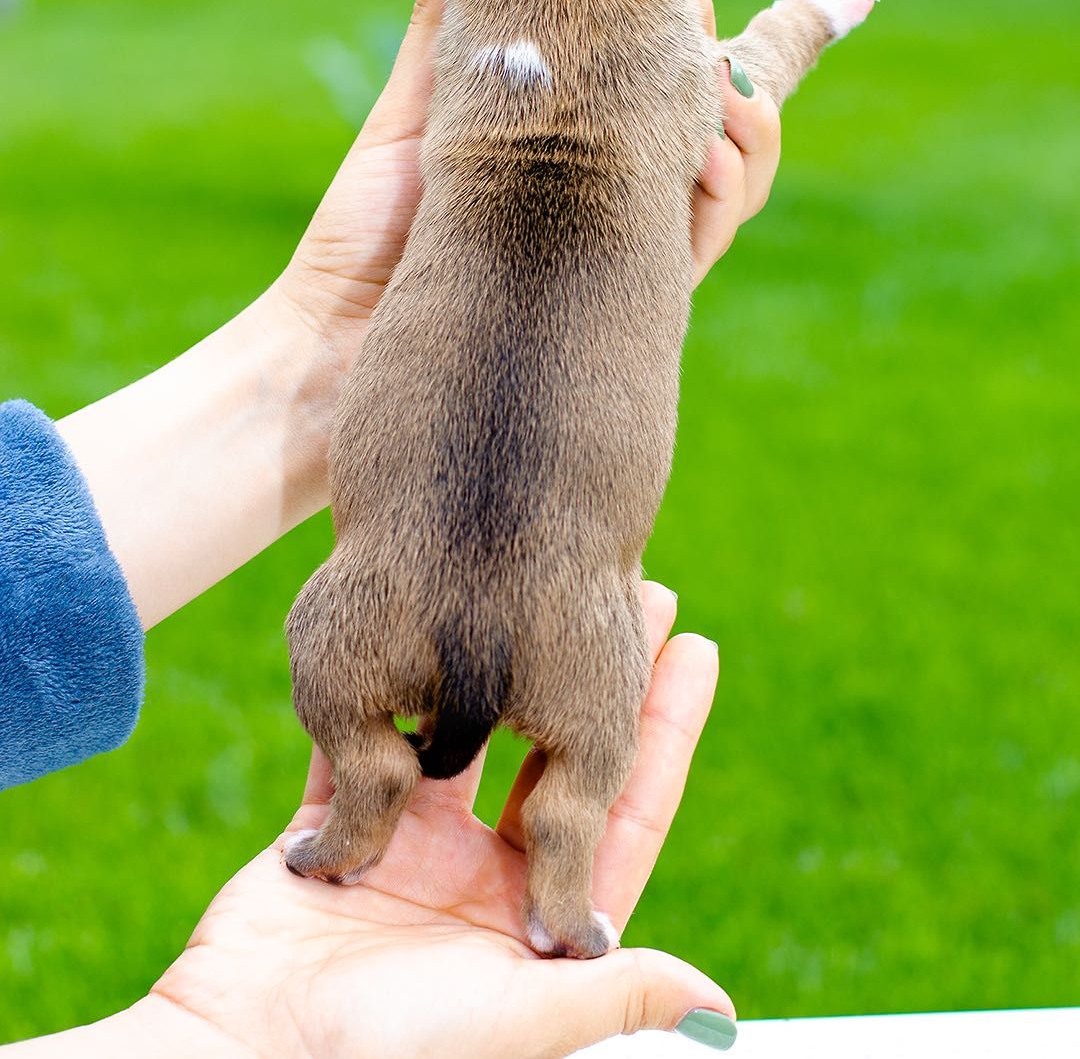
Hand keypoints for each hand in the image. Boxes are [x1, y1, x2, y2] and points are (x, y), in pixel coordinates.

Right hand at [145, 585, 734, 1058]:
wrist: (248, 1057)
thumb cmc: (390, 1054)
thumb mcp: (519, 1019)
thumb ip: (609, 990)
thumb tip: (717, 1002)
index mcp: (530, 919)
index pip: (618, 809)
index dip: (663, 731)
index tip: (695, 647)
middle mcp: (475, 879)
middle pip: (548, 756)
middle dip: (584, 678)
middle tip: (624, 592)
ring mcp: (406, 853)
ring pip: (461, 736)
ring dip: (489, 669)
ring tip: (526, 589)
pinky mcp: (337, 835)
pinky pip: (364, 747)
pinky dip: (386, 692)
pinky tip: (420, 623)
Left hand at [277, 0, 781, 359]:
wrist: (337, 344)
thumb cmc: (366, 230)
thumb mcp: (416, 107)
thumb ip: (450, 17)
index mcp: (570, 136)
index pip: (654, 59)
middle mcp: (608, 186)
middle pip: (714, 111)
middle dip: (728, 50)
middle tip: (702, 8)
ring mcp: (622, 240)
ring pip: (730, 173)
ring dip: (744, 119)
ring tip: (719, 81)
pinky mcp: (628, 296)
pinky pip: (701, 240)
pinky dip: (720, 193)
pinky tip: (710, 157)